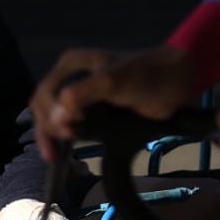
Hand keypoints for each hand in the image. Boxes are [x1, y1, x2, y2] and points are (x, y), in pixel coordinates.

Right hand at [29, 46, 199, 161]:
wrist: (175, 81)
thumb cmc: (145, 76)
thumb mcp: (112, 82)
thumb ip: (83, 94)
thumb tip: (57, 115)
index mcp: (73, 64)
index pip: (45, 92)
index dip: (50, 114)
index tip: (69, 131)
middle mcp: (73, 76)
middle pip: (44, 104)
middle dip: (47, 126)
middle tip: (61, 149)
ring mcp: (83, 93)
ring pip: (53, 114)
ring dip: (51, 133)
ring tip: (57, 155)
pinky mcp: (94, 108)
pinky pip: (70, 122)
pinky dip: (63, 135)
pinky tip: (64, 151)